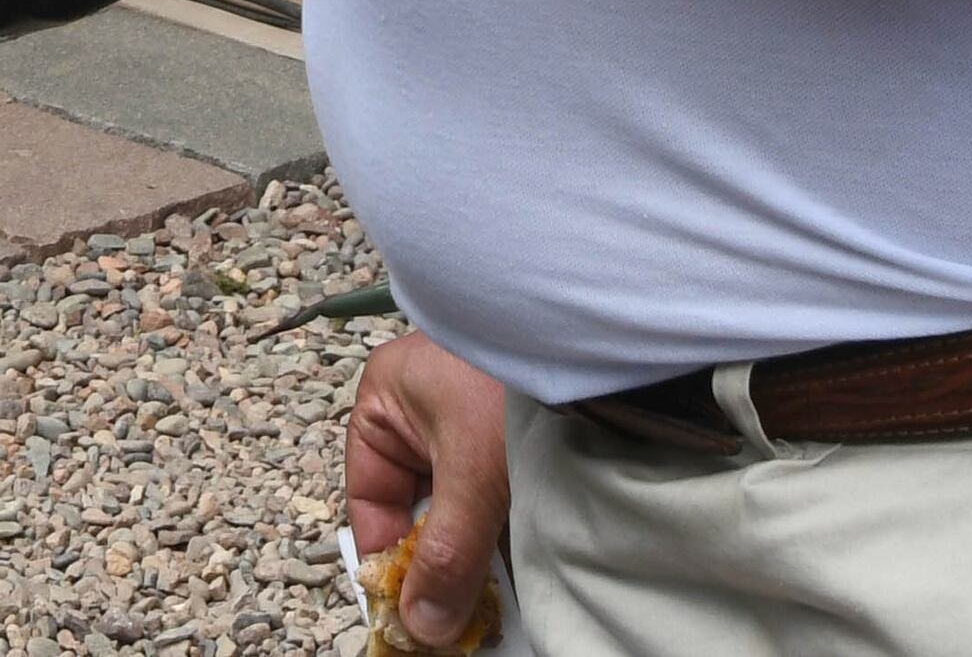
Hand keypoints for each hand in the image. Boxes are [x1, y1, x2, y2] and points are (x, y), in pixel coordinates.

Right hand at [343, 329, 509, 649]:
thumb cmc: (515, 380)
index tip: (408, 612)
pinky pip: (495, 499)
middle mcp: (423, 412)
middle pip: (416, 508)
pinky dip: (504, 534)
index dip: (386, 559)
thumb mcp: (472, 475)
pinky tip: (520, 570)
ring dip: (473, 553)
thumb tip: (422, 626)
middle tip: (455, 617)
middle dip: (435, 563)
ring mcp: (470, 424)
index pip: (370, 497)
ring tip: (491, 600)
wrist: (602, 346)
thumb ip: (444, 555)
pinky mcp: (514, 437)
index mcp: (386, 401)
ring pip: (458, 509)